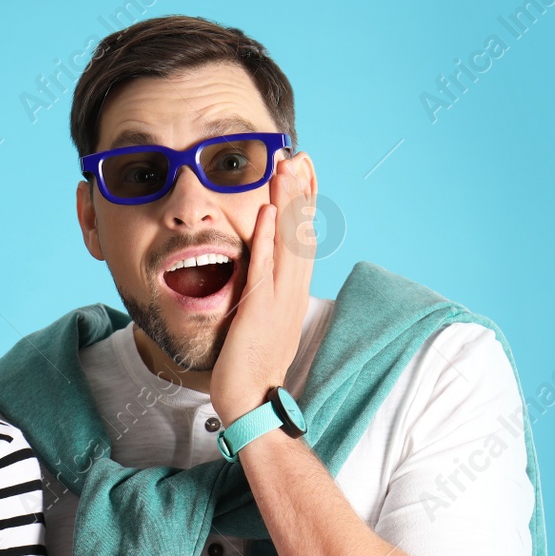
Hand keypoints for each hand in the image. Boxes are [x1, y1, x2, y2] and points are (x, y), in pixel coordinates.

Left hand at [210, 153, 316, 424]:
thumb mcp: (261, 317)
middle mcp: (292, 290)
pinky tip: (265, 213)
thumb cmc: (249, 362)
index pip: (302, 236)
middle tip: (300, 154)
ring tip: (287, 167)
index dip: (305, 202)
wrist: (250, 401)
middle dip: (301, 191)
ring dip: (287, 203)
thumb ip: (262, 288)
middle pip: (301, 231)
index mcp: (293, 290)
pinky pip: (264, 269)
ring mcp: (280, 299)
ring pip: (287, 242)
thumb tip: (259, 265)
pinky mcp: (261, 310)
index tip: (304, 169)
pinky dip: (265, 240)